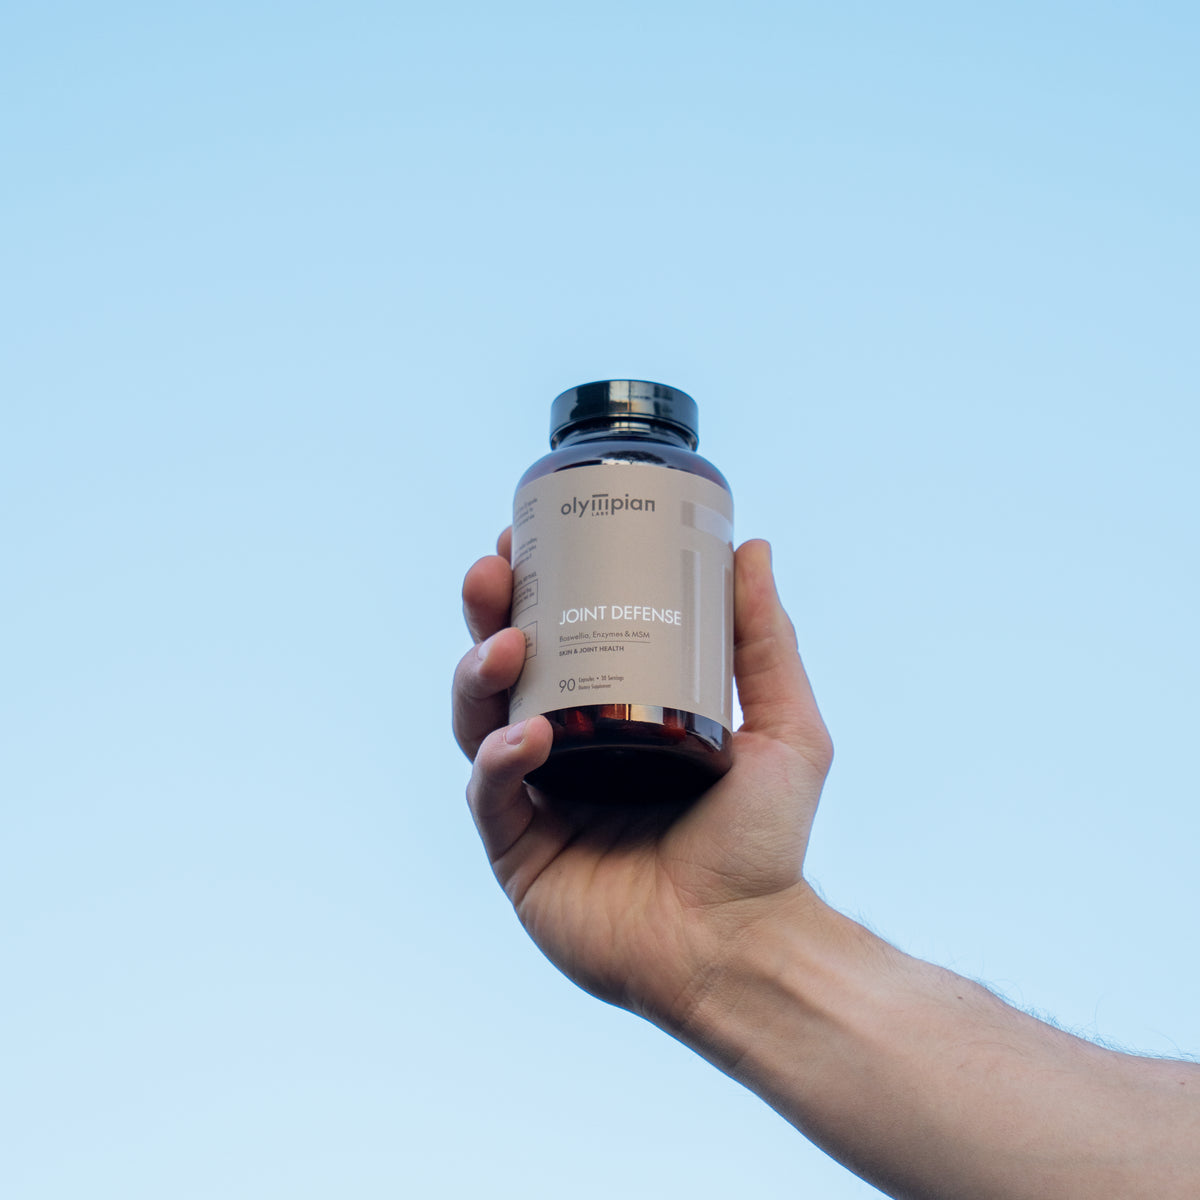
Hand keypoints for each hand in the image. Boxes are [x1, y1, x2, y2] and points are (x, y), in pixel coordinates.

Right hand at [452, 531, 833, 1032]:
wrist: (746, 943)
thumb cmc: (764, 843)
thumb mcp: (783, 727)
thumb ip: (766, 643)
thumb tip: (753, 548)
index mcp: (615, 718)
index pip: (559, 639)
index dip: (533, 587)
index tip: (527, 537)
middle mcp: (567, 752)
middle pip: (505, 670)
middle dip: (489, 614)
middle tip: (494, 571)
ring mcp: (537, 802)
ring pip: (480, 723)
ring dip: (481, 675)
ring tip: (510, 645)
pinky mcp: (519, 852)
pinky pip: (490, 796)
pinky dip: (500, 760)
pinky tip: (526, 737)